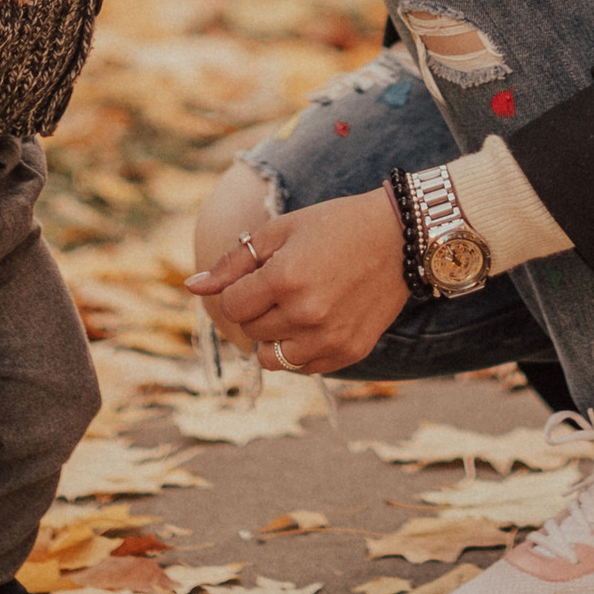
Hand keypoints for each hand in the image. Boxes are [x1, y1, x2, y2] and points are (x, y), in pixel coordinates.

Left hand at [187, 188, 409, 375]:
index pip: (231, 305)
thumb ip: (234, 262)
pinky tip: (318, 320)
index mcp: (285, 279)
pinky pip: (304, 368)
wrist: (401, 237)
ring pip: (271, 359)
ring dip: (274, 336)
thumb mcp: (281, 231)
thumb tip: (192, 287)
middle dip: (258, 309)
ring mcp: (329, 338)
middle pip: (250, 331)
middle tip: (284, 284)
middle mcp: (306, 314)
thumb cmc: (335, 225)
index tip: (260, 275)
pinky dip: (301, 350)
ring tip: (295, 308)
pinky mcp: (349, 352)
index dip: (240, 290)